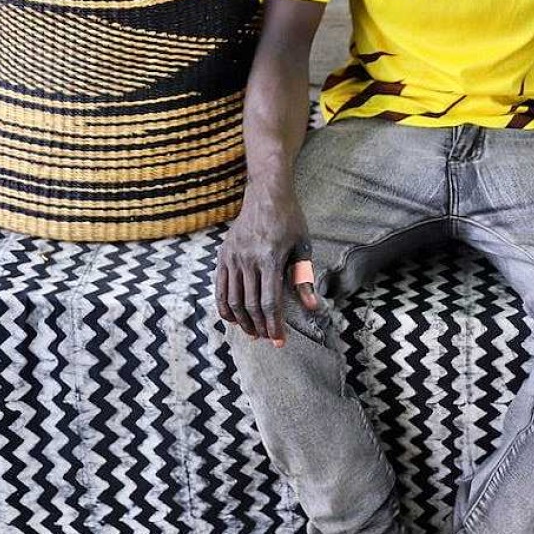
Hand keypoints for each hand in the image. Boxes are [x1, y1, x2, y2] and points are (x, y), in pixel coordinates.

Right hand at [214, 185, 322, 346]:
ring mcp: (233, 256)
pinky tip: (233, 318)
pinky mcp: (223, 254)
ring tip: (252, 331)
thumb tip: (313, 307)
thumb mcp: (302, 246)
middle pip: (250, 304)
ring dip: (242, 320)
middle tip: (266, 339)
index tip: (279, 341)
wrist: (266, 193)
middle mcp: (248, 258)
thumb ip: (304, 278)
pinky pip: (220, 287)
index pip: (269, 301)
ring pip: (233, 299)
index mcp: (270, 257)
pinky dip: (224, 306)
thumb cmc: (289, 219)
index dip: (274, 325)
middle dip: (259, 326)